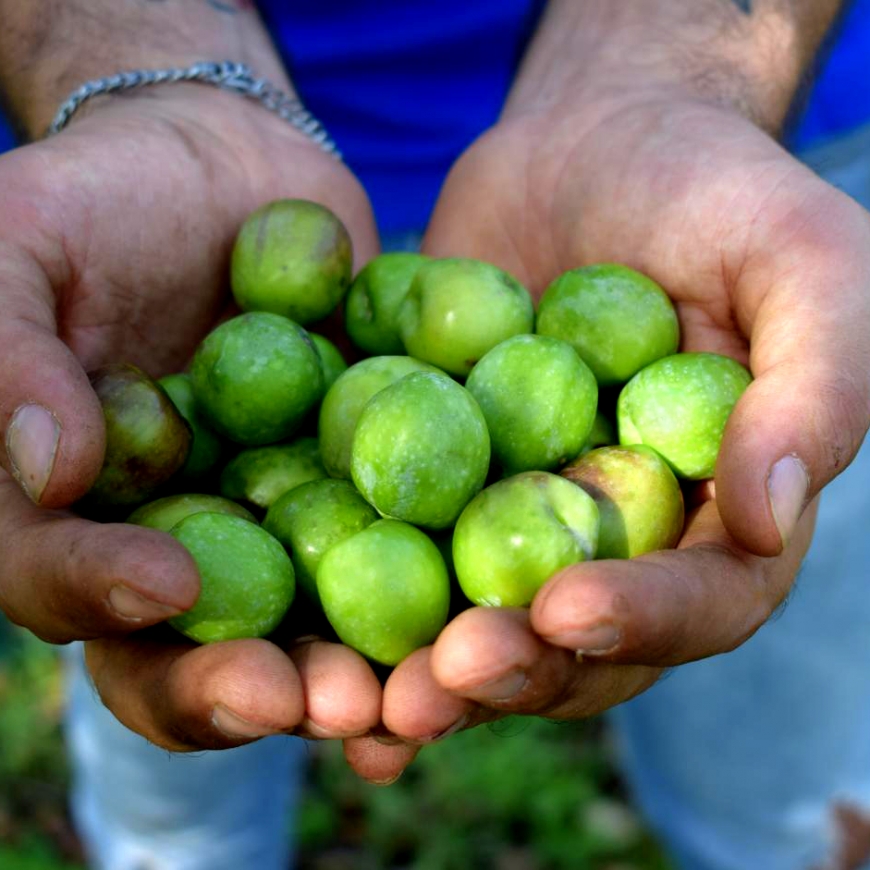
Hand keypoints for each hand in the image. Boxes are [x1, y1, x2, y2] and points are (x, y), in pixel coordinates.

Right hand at [0, 88, 383, 748]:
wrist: (220, 164)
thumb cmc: (98, 201)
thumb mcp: (21, 249)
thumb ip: (15, 357)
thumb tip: (54, 473)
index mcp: (77, 506)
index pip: (64, 582)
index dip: (103, 598)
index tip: (167, 584)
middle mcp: (179, 535)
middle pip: (198, 647)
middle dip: (254, 686)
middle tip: (318, 699)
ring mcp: (279, 518)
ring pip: (311, 624)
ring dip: (361, 669)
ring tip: (415, 693)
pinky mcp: (366, 484)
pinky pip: (401, 544)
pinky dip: (441, 588)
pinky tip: (486, 618)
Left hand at [350, 93, 869, 781]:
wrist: (597, 141)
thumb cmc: (718, 192)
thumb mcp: (804, 263)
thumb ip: (813, 388)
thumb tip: (768, 518)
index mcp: (717, 512)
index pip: (702, 599)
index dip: (642, 618)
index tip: (566, 608)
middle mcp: (617, 535)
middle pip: (578, 639)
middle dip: (513, 668)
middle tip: (444, 679)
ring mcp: (518, 512)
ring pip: (481, 619)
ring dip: (424, 671)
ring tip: (363, 701)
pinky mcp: (437, 478)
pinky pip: (398, 546)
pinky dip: (354, 605)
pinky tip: (302, 647)